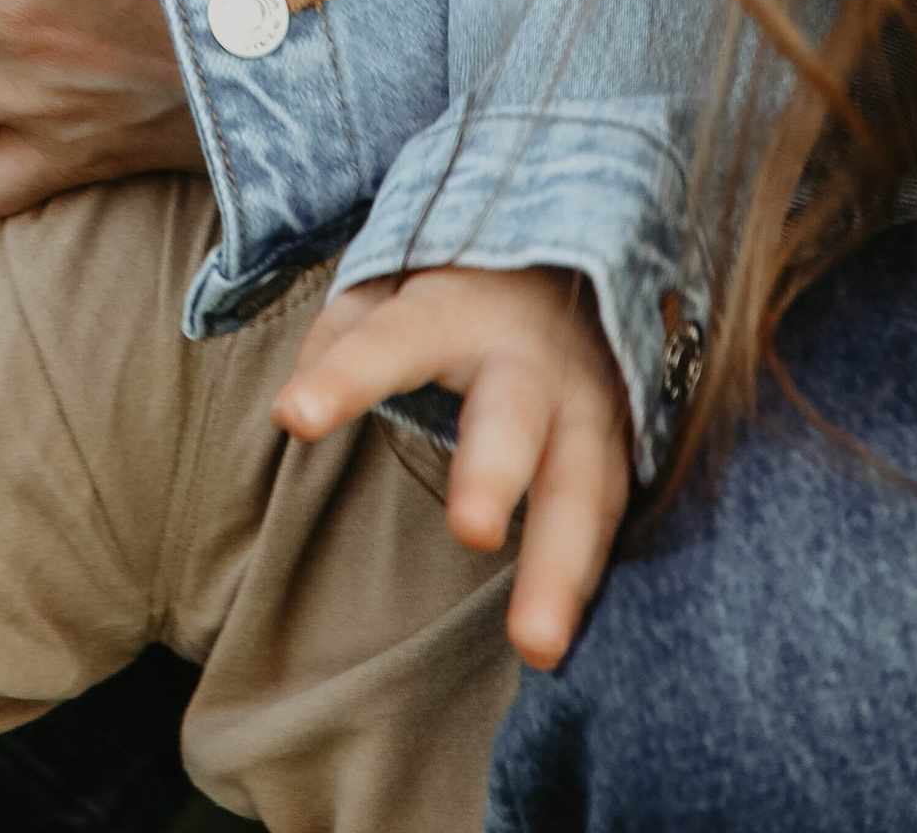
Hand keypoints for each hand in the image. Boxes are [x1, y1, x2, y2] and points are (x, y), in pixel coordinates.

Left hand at [273, 264, 631, 668]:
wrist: (571, 273)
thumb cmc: (454, 300)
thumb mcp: (387, 293)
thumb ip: (338, 344)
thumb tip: (294, 409)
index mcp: (451, 312)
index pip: (389, 342)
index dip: (344, 377)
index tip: (294, 416)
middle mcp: (527, 361)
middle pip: (512, 417)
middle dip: (494, 472)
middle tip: (470, 530)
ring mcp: (586, 408)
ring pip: (581, 490)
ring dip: (560, 570)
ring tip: (534, 643)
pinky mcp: (622, 453)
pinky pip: (610, 520)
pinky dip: (586, 581)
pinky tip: (558, 641)